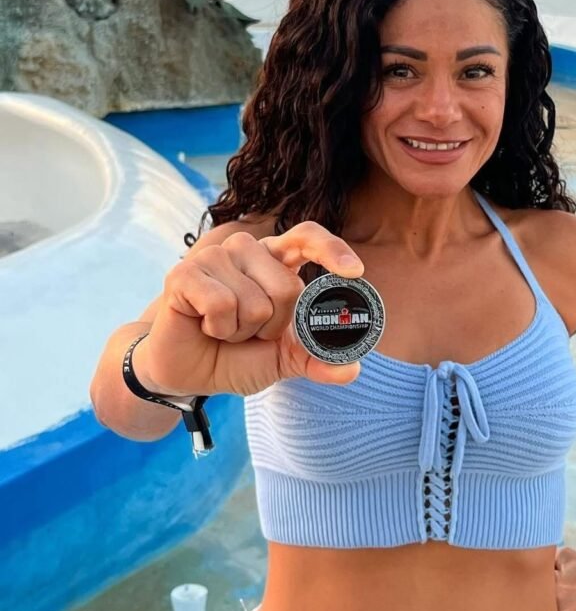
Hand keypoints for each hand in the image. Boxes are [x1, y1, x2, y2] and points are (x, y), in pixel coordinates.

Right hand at [137, 223, 364, 397]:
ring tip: (224, 329)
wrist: (187, 373)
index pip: (308, 237)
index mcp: (275, 260)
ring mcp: (215, 257)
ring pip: (255, 302)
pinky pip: (222, 304)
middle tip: (248, 331)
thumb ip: (315, 359)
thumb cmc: (235, 355)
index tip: (355, 272)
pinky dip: (219, 328)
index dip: (332, 249)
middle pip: (288, 287)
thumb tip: (351, 369)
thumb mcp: (282, 359)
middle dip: (272, 326)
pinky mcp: (185, 272)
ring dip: (242, 331)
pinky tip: (205, 326)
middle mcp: (248, 250)